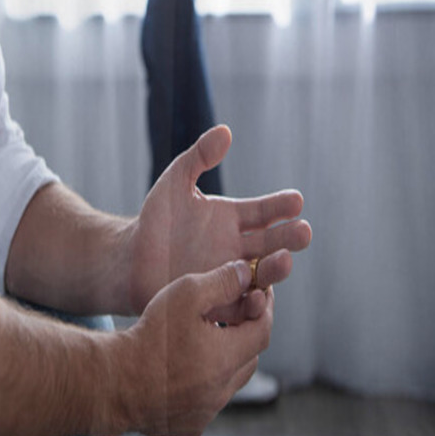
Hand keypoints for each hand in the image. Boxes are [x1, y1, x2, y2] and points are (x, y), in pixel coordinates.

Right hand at [116, 260, 272, 435]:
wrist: (112, 381)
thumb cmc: (148, 336)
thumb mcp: (185, 294)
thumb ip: (221, 281)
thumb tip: (246, 273)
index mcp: (226, 358)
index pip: (263, 330)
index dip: (264, 308)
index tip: (259, 293)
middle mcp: (221, 390)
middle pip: (250, 357)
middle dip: (247, 333)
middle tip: (234, 313)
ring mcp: (206, 411)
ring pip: (231, 382)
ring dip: (227, 359)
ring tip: (209, 337)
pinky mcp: (189, 425)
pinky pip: (210, 401)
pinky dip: (207, 383)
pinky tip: (189, 365)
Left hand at [126, 125, 311, 313]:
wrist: (131, 261)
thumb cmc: (156, 220)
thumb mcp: (175, 183)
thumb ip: (199, 157)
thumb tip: (225, 130)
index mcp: (234, 219)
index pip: (265, 211)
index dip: (281, 206)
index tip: (296, 200)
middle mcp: (238, 247)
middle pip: (272, 243)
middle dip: (289, 238)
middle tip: (303, 232)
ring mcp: (230, 276)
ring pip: (261, 274)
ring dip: (275, 269)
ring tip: (284, 262)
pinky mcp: (218, 301)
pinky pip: (239, 305)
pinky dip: (251, 303)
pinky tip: (258, 298)